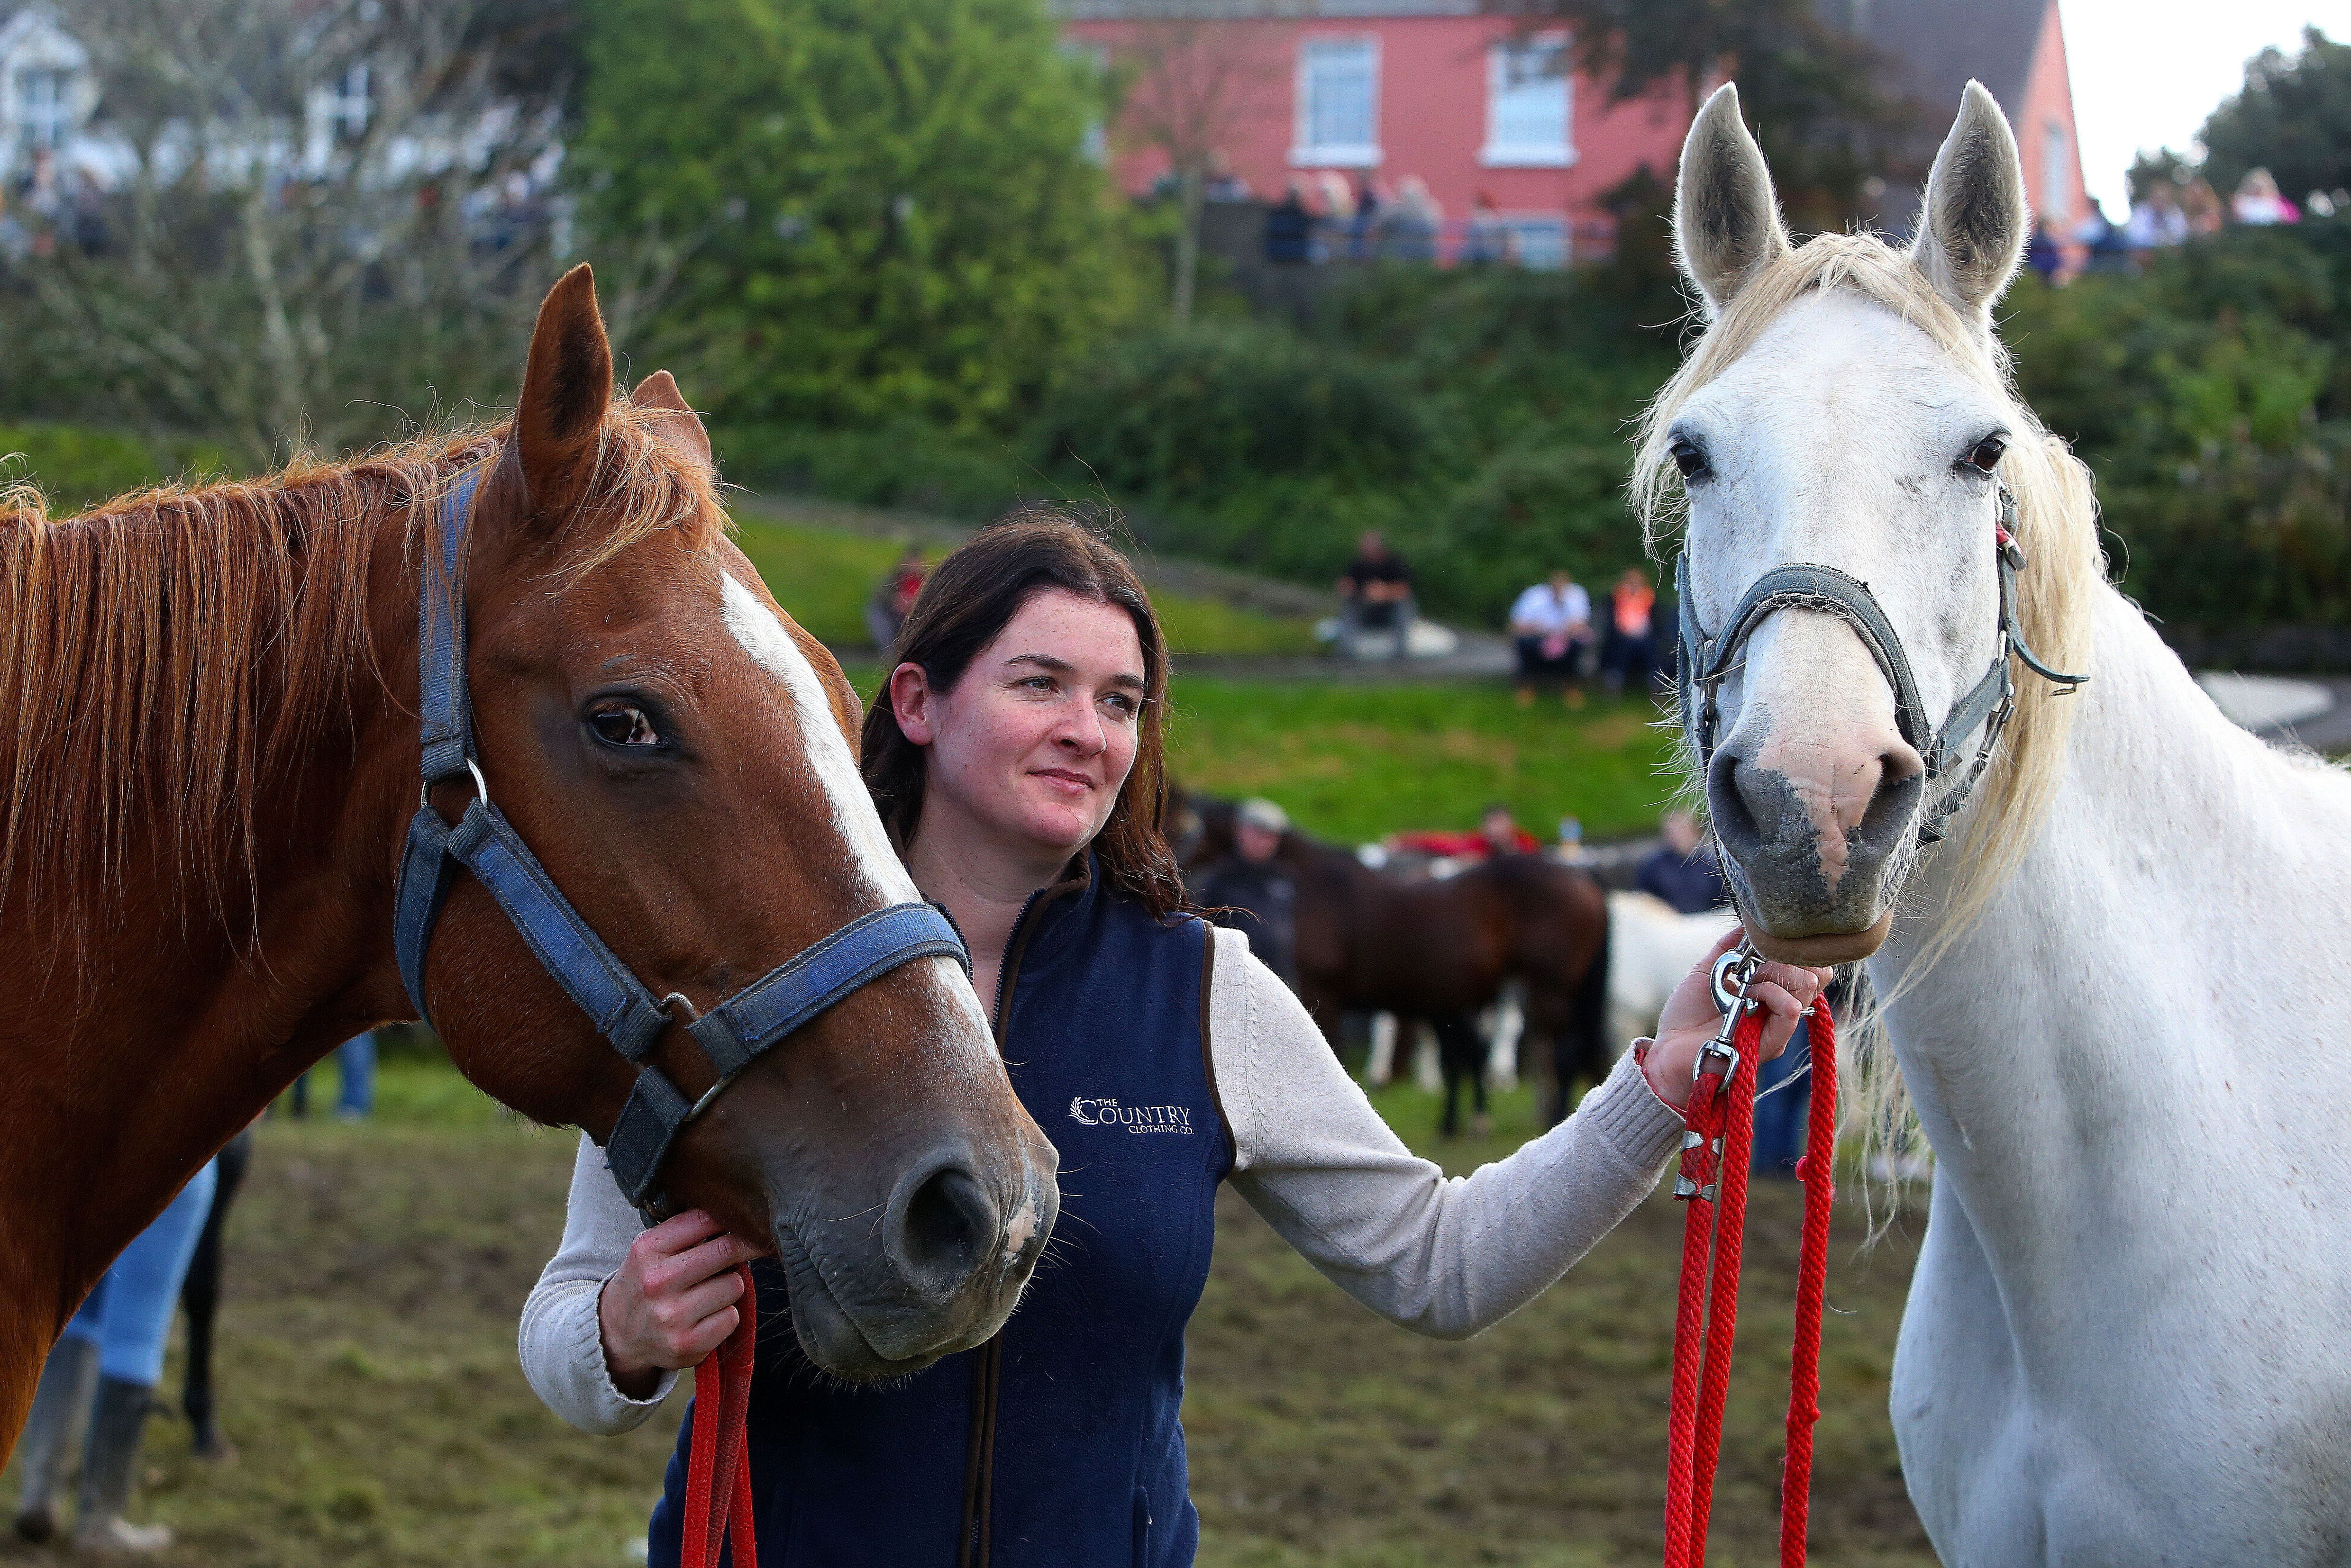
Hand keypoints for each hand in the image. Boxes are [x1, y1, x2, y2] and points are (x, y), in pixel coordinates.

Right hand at [597, 1209, 763, 1397]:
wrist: (617, 1334)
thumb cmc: (646, 1282)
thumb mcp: (651, 1248)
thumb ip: (688, 1229)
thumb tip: (740, 1216)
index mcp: (647, 1249)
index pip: (705, 1219)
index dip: (733, 1217)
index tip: (748, 1219)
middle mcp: (658, 1281)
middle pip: (727, 1250)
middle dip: (746, 1245)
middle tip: (753, 1245)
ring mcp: (672, 1316)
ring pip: (734, 1285)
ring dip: (730, 1286)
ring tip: (709, 1290)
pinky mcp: (687, 1344)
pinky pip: (731, 1317)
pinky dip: (725, 1315)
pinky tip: (706, 1316)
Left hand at [1640, 928, 1832, 1113]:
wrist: (1668, 1051)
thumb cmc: (1686, 1017)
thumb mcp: (1706, 973)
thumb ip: (1727, 949)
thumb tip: (1745, 924)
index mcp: (1770, 995)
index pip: (1808, 968)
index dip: (1793, 951)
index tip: (1765, 946)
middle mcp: (1780, 1011)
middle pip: (1813, 974)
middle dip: (1784, 959)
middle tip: (1754, 966)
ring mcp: (1778, 1028)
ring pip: (1806, 988)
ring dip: (1776, 974)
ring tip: (1748, 984)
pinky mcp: (1770, 1043)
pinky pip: (1790, 1011)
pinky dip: (1771, 994)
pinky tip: (1749, 995)